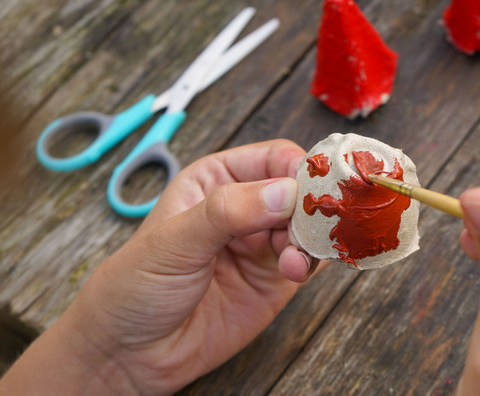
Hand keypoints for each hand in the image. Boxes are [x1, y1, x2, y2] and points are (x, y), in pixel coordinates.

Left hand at [0, 139, 319, 394]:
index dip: (297, 169)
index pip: (273, 158)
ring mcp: (263, 242)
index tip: (309, 190)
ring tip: (292, 261)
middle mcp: (246, 206)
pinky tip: (296, 271)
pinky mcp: (277, 278)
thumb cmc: (135, 286)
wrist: (130, 354)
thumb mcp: (174, 241)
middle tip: (308, 228)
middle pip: (300, 191)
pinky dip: (314, 261)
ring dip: (312, 238)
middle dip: (311, 207)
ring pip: (310, 226)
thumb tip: (284, 192)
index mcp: (217, 179)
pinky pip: (311, 259)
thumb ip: (228, 212)